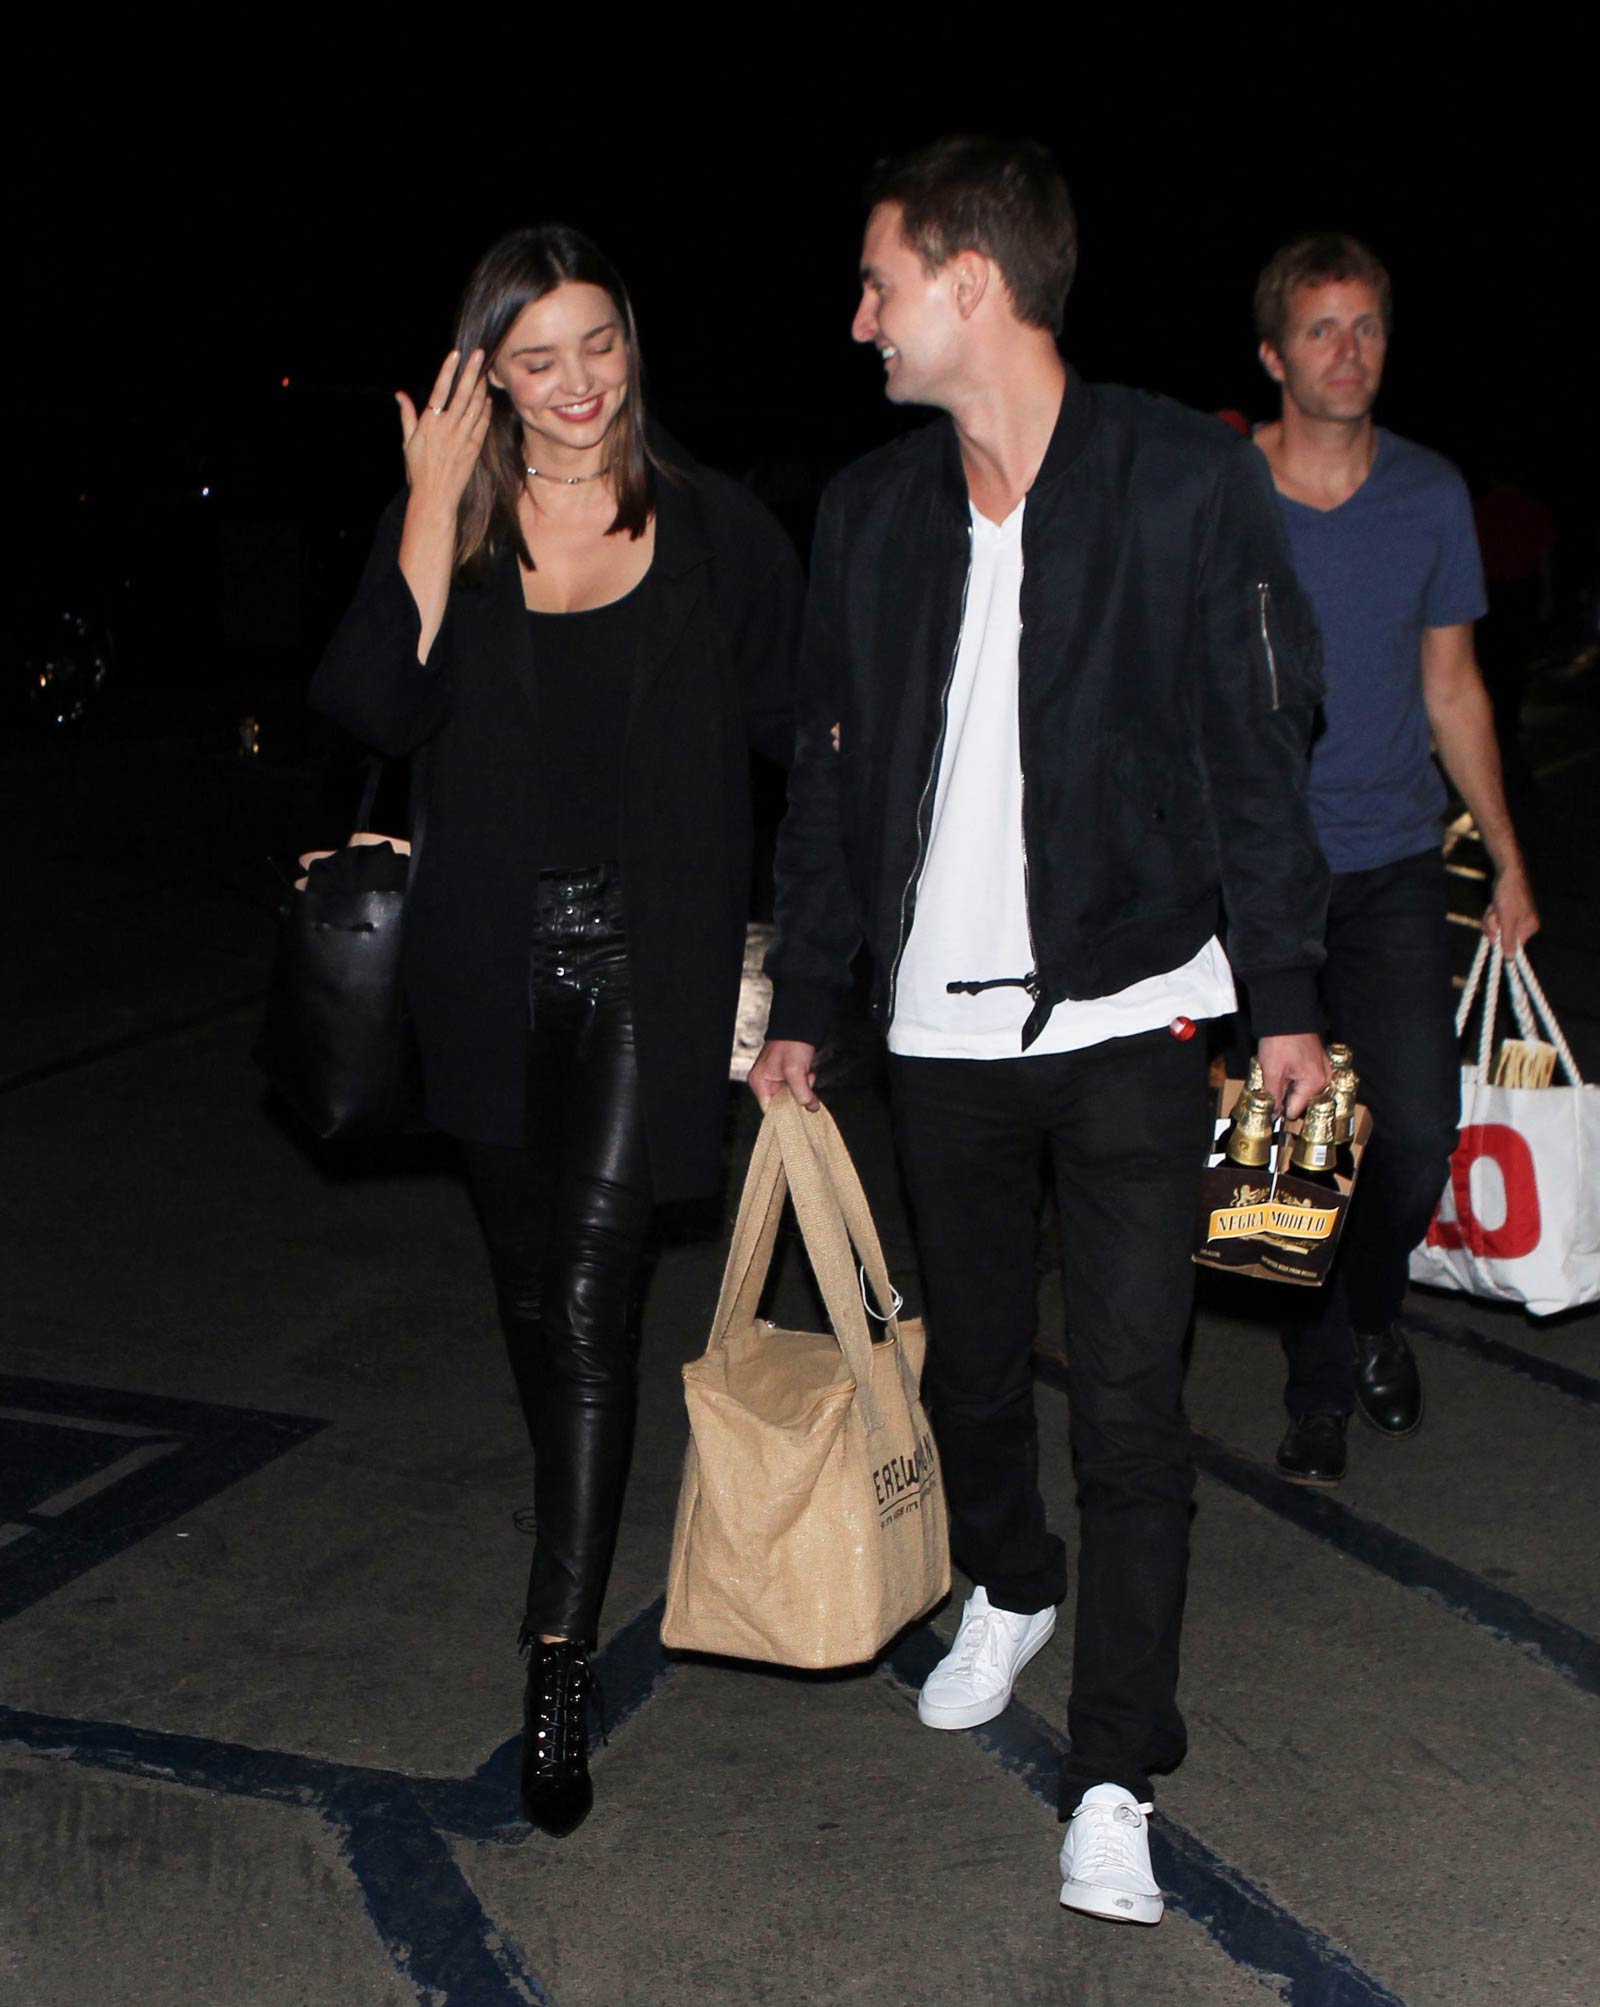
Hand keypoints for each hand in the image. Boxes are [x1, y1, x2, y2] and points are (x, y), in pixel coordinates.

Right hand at [396, 348, 489, 509]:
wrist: (435, 496)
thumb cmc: (418, 469)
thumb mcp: (407, 441)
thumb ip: (407, 415)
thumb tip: (400, 395)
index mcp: (430, 423)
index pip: (440, 390)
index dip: (448, 371)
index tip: (456, 354)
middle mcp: (448, 427)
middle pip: (463, 394)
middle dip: (472, 372)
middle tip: (480, 354)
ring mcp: (463, 437)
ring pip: (476, 407)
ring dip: (481, 387)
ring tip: (485, 371)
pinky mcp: (474, 448)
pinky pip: (482, 424)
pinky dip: (486, 410)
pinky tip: (488, 399)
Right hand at [747, 1039, 819, 1111]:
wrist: (800, 1024)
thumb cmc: (792, 1043)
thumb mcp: (795, 1071)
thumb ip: (802, 1093)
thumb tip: (811, 1108)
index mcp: (759, 1082)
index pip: (769, 1109)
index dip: (785, 1113)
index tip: (799, 1112)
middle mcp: (765, 1081)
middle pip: (782, 1103)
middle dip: (797, 1098)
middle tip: (806, 1087)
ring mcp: (776, 1077)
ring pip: (792, 1096)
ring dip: (803, 1089)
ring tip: (807, 1075)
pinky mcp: (786, 1074)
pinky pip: (797, 1087)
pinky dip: (805, 1083)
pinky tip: (808, 1073)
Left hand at [1256, 1033, 1329, 1120]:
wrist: (1286, 1014)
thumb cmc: (1280, 1040)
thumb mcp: (1271, 1071)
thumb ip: (1273, 1096)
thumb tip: (1273, 1116)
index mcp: (1315, 1083)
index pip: (1295, 1110)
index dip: (1278, 1110)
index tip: (1266, 1106)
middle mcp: (1324, 1079)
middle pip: (1299, 1100)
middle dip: (1283, 1094)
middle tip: (1270, 1080)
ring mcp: (1323, 1069)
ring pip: (1300, 1089)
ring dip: (1286, 1085)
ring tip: (1276, 1070)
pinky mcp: (1318, 1062)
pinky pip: (1304, 1078)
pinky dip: (1291, 1075)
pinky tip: (1282, 1065)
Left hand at [1483, 860, 1539, 955]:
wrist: (1507, 872)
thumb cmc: (1509, 895)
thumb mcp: (1506, 920)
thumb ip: (1508, 939)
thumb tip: (1511, 958)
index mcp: (1529, 927)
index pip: (1513, 945)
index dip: (1501, 942)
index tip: (1493, 936)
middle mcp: (1524, 924)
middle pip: (1501, 936)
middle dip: (1493, 925)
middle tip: (1496, 913)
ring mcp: (1515, 918)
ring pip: (1496, 927)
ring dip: (1491, 918)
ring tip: (1495, 906)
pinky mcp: (1507, 912)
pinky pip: (1495, 920)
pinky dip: (1491, 914)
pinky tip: (1494, 905)